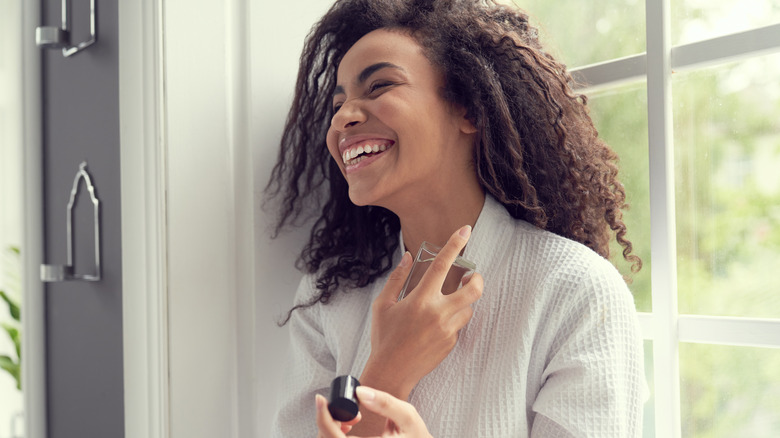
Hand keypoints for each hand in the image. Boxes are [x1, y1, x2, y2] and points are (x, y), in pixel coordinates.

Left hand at [316, 386, 432, 437]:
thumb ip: (385, 403)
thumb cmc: (417, 437)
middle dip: (328, 420)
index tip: (320, 399)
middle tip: (348, 409)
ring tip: (353, 418)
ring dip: (331, 428)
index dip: (323, 418)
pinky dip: (335, 435)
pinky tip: (349, 427)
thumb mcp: (408, 417)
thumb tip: (359, 391)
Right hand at [361, 225, 483, 398]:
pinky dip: (453, 319)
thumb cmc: (384, 338)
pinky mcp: (451, 343)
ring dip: (463, 300)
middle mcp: (438, 313)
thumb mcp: (383, 305)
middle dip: (477, 278)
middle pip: (473, 290)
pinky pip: (459, 325)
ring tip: (449, 300)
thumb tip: (408, 258)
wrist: (392, 372)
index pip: (442, 265)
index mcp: (420, 300)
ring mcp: (448, 330)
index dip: (455, 244)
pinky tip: (436, 323)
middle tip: (471, 275)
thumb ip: (397, 279)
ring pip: (468, 308)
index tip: (466, 229)